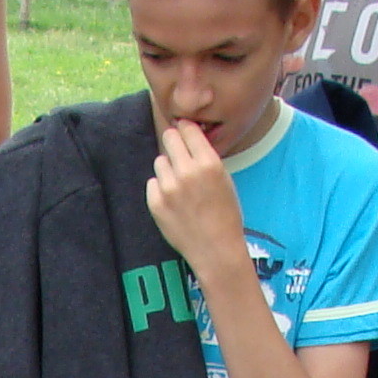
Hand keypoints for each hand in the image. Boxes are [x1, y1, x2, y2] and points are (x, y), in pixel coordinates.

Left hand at [144, 119, 245, 281]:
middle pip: (169, 138)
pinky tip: (172, 200)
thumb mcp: (224, 178)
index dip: (186, 129)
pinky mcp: (155, 203)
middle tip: (178, 152)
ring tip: (179, 184)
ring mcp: (168, 188)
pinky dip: (160, 188)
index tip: (184, 131)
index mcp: (208, 163)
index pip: (188, 129)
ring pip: (159, 162)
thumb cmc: (225, 214)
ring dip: (167, 168)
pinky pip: (152, 183)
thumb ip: (205, 158)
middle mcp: (186, 172)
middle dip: (174, 142)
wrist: (215, 248)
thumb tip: (188, 140)